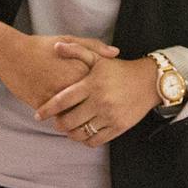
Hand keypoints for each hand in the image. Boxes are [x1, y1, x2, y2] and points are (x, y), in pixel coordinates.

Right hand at [0, 33, 117, 110]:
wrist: (11, 54)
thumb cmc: (40, 46)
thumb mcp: (68, 40)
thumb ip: (94, 47)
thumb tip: (116, 53)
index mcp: (80, 68)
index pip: (102, 85)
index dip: (107, 90)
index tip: (111, 93)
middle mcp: (70, 84)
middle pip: (91, 103)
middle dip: (97, 107)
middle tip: (103, 109)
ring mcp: (56, 96)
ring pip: (75, 113)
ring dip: (81, 116)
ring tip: (86, 116)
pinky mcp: (43, 105)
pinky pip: (58, 116)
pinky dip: (63, 117)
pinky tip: (67, 116)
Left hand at [34, 52, 157, 146]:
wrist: (148, 82)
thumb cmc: (120, 70)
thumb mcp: (98, 58)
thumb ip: (77, 51)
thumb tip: (57, 47)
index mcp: (92, 84)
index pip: (62, 100)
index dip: (47, 109)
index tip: (38, 115)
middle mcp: (100, 101)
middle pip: (69, 121)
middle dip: (58, 124)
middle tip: (57, 122)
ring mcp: (110, 116)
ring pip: (81, 133)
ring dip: (71, 134)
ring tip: (70, 129)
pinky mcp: (119, 127)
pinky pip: (96, 140)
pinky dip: (86, 140)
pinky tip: (84, 133)